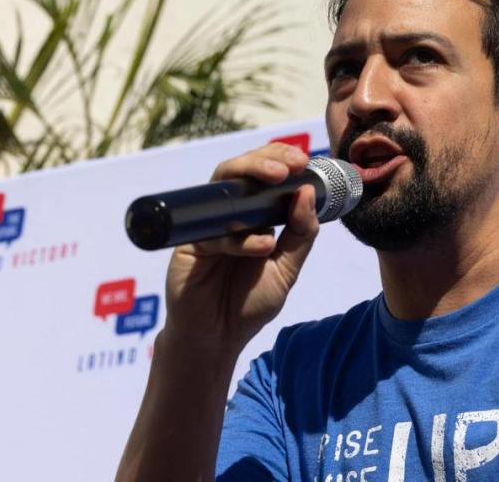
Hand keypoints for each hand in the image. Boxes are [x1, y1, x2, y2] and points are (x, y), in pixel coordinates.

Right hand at [160, 143, 319, 355]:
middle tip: (292, 163)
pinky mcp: (190, 245)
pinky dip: (241, 238)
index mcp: (254, 216)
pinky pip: (216, 233)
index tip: (304, 160)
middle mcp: (229, 215)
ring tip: (279, 181)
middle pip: (241, 172)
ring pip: (223, 188)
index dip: (281, 161)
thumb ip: (300, 234)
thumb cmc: (249, 302)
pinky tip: (262, 247)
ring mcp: (208, 227)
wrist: (217, 338)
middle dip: (266, 160)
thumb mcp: (287, 268)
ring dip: (251, 177)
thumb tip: (308, 193)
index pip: (264, 177)